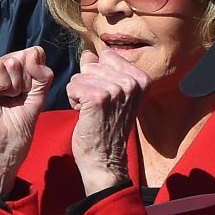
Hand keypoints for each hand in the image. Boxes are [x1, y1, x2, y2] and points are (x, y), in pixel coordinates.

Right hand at [0, 47, 52, 199]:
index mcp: (12, 73)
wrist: (3, 150)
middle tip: (15, 100)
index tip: (27, 95)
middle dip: (25, 82)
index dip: (36, 76)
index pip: (33, 54)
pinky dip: (2, 85)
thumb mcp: (38, 97)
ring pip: (11, 61)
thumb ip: (42, 74)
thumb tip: (34, 51)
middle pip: (23, 57)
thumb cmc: (18, 129)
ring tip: (5, 101)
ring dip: (14, 86)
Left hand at [66, 50, 150, 194]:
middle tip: (99, 108)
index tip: (107, 98)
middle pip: (91, 64)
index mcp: (141, 78)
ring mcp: (117, 89)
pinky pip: (73, 86)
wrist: (105, 160)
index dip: (98, 75)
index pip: (106, 56)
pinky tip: (85, 115)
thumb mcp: (112, 94)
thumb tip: (88, 54)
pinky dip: (73, 101)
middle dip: (87, 84)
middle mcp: (132, 82)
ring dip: (80, 94)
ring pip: (80, 76)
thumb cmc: (106, 128)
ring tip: (93, 112)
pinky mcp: (99, 98)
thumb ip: (102, 70)